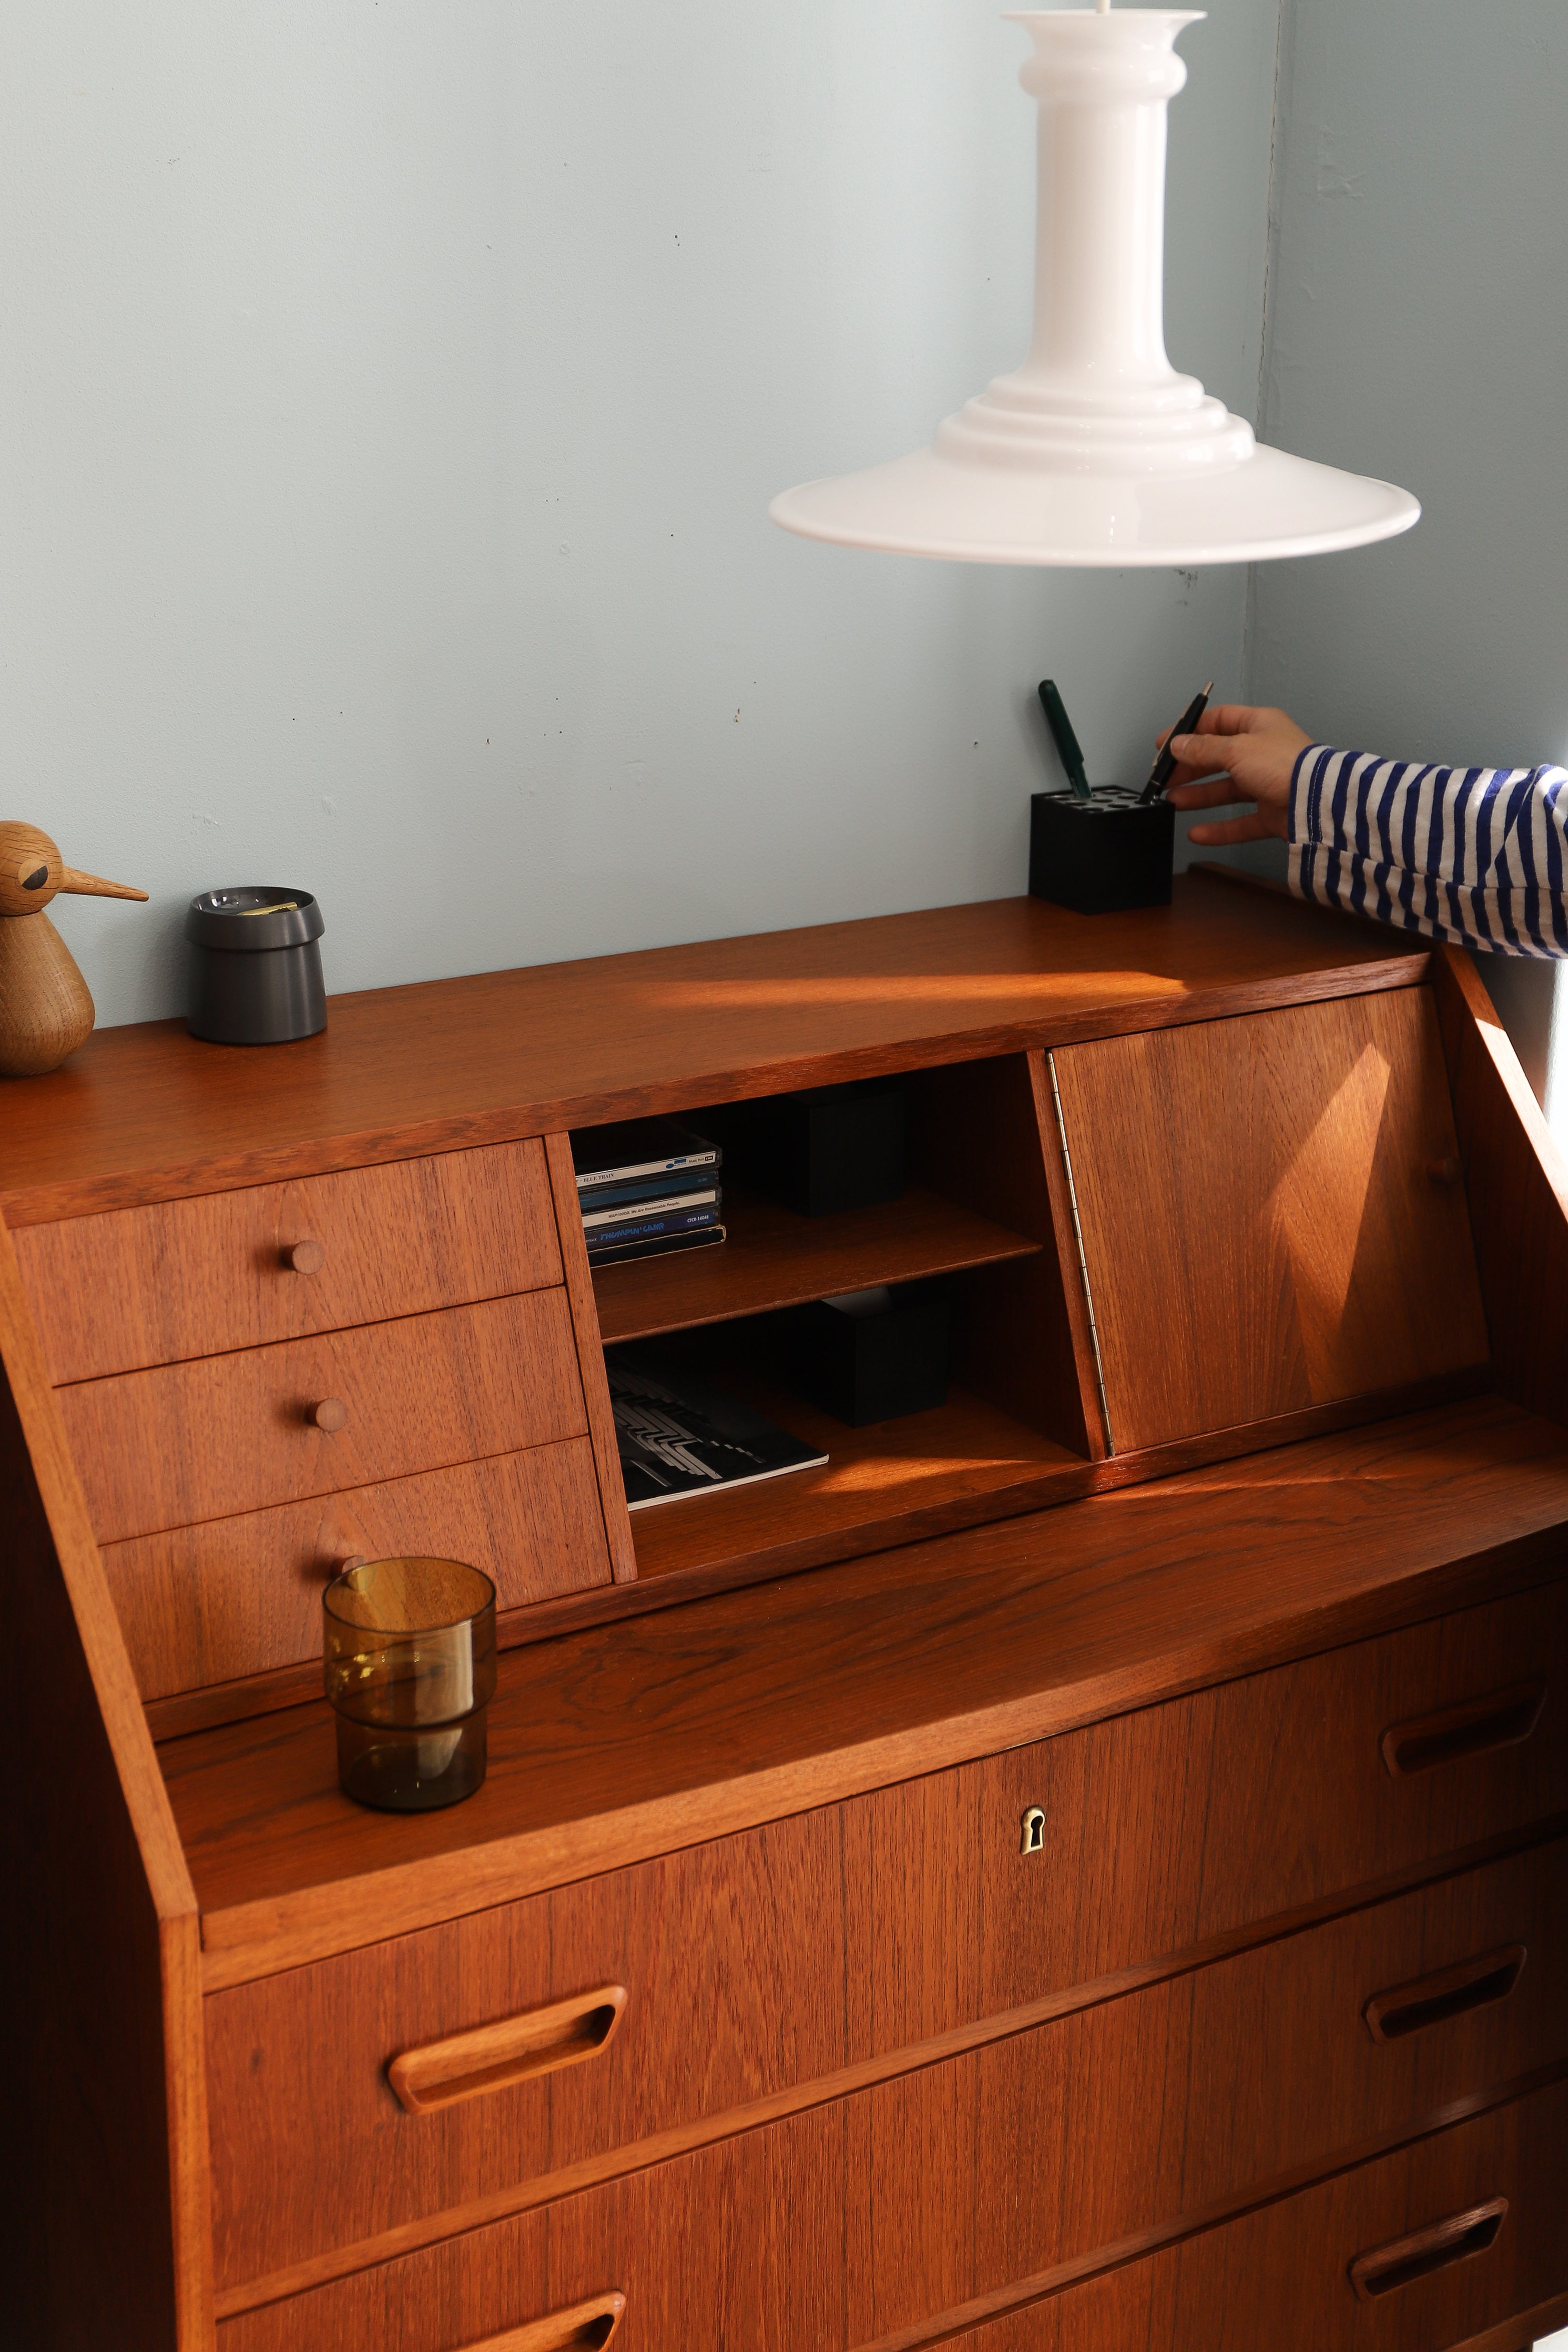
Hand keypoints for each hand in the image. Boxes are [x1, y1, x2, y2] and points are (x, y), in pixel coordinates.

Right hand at [1159, 704, 1311, 844]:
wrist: (1316, 800)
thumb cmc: (1282, 764)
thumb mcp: (1235, 749)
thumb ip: (1202, 749)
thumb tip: (1177, 745)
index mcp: (1259, 725)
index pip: (1218, 721)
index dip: (1190, 731)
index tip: (1166, 745)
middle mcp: (1263, 752)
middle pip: (1218, 757)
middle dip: (1190, 767)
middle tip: (1164, 777)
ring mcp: (1268, 783)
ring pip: (1227, 789)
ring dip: (1199, 796)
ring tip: (1172, 802)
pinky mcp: (1272, 813)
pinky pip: (1240, 822)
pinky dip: (1218, 828)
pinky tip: (1196, 833)